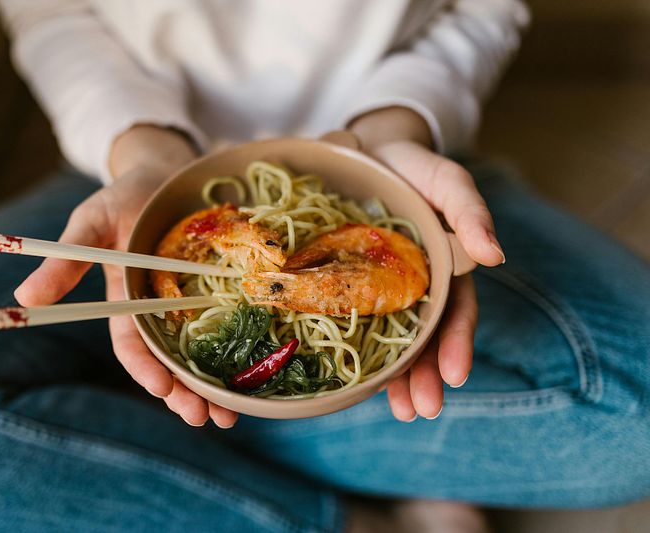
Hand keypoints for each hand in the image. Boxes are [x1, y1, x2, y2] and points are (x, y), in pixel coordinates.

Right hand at [14, 126, 239, 428]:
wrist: (165, 172)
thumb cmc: (124, 197)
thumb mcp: (91, 223)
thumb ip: (66, 259)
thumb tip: (24, 296)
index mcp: (127, 300)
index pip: (132, 344)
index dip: (144, 368)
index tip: (161, 387)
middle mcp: (160, 309)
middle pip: (171, 360)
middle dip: (184, 392)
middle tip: (204, 418)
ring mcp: (193, 302)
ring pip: (202, 353)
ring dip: (214, 386)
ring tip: (230, 416)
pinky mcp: (220, 290)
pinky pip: (231, 325)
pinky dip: (241, 351)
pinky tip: (256, 375)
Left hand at [351, 108, 504, 420]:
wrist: (363, 150)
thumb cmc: (412, 165)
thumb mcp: (447, 180)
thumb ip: (472, 212)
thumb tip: (496, 255)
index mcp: (444, 269)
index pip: (456, 314)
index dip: (457, 345)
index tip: (454, 376)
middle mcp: (416, 287)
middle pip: (425, 339)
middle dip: (426, 377)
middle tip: (419, 411)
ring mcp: (382, 291)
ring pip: (392, 341)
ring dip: (398, 379)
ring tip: (397, 411)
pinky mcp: (348, 287)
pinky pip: (354, 324)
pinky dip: (360, 354)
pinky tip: (356, 384)